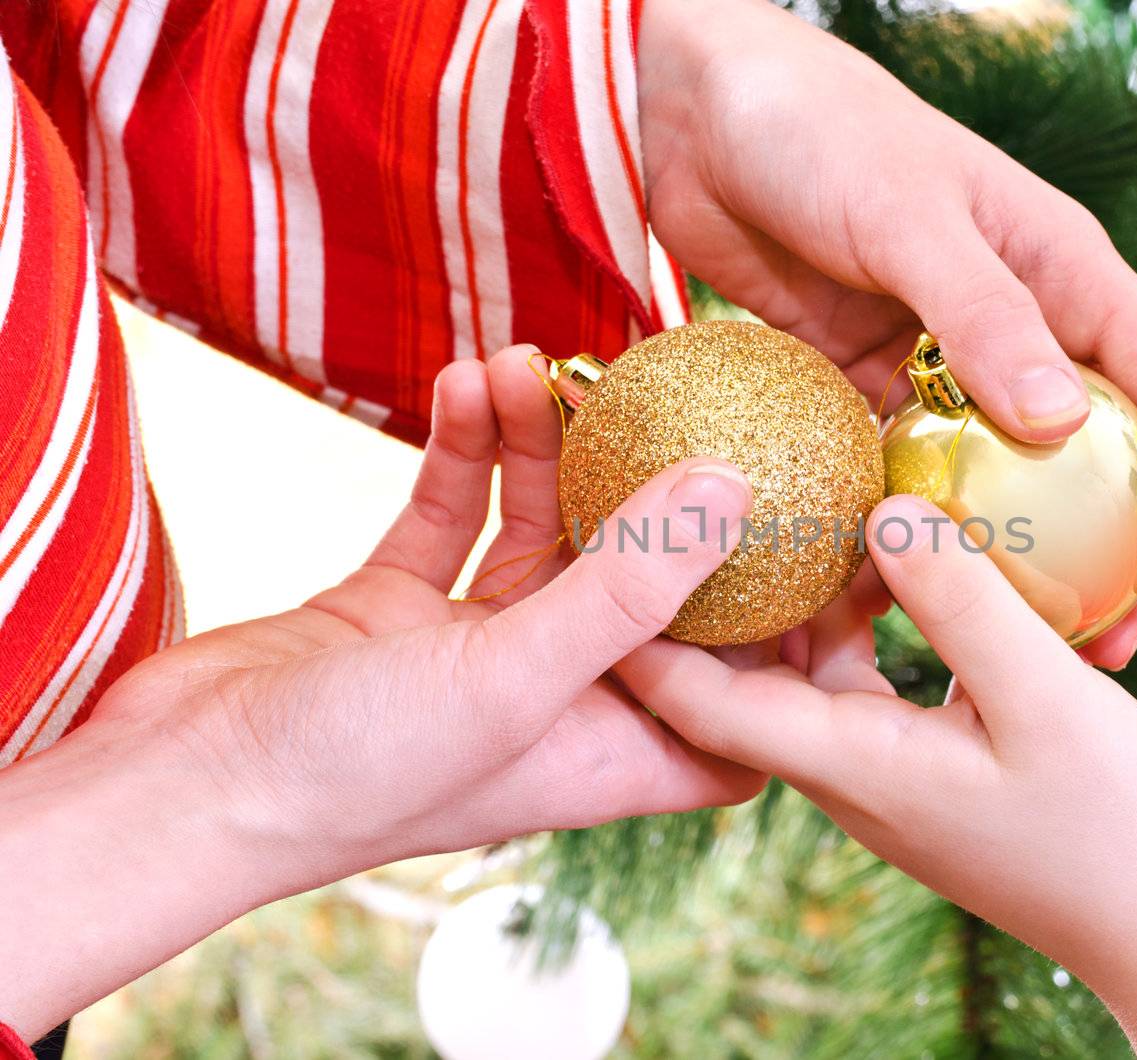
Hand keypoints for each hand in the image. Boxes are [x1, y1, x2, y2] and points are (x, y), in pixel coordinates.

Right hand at [0, 348, 761, 1035]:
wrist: (177, 788)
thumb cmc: (357, 771)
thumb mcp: (515, 676)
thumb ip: (627, 585)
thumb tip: (735, 486)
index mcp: (608, 748)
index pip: (734, 710)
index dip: (786, 647)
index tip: (812, 549)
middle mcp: (557, 699)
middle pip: (647, 591)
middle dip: (663, 496)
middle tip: (682, 398)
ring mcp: (477, 650)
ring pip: (544, 530)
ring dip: (545, 447)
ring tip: (535, 359)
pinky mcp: (401, 610)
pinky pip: (453, 515)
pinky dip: (464, 453)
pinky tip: (467, 381)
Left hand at [617, 495, 1136, 1058]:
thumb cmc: (1119, 832)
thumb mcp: (1042, 696)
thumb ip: (959, 598)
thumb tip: (881, 511)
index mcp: (846, 764)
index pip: (698, 697)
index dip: (638, 622)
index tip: (609, 531)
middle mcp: (847, 773)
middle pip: (744, 674)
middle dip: (716, 588)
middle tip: (704, 487)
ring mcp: (887, 775)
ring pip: (811, 669)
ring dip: (805, 593)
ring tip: (807, 498)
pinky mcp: (928, 768)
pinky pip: (869, 678)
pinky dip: (870, 617)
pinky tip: (905, 560)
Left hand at [638, 0, 1136, 665]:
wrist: (698, 110)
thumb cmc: (818, 130)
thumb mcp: (908, 215)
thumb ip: (983, 314)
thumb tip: (1058, 426)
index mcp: (1068, 280)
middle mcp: (1018, 332)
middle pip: (1095, 466)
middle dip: (1106, 564)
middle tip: (1090, 654)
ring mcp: (937, 368)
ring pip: (991, 487)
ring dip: (997, 569)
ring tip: (982, 656)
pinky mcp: (861, 387)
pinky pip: (892, 477)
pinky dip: (892, 536)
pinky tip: (874, 600)